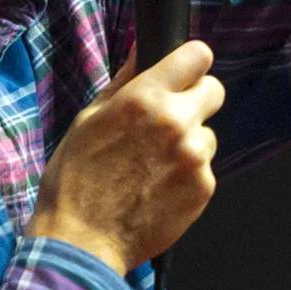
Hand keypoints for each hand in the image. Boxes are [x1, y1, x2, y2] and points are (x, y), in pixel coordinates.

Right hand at [25, 39, 225, 274]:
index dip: (191, 63)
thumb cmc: (76, 178)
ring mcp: (194, 157)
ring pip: (207, 133)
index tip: (184, 73)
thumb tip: (141, 48)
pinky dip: (188, 174)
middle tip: (169, 120)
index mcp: (145, 98)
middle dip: (195, 99)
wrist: (82, 240)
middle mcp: (176, 122)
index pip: (198, 56)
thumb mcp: (89, 119)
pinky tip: (158, 187)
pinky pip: (205, 167)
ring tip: (153, 165)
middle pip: (214, 90)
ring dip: (189, 143)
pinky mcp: (204, 187)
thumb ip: (124, 81)